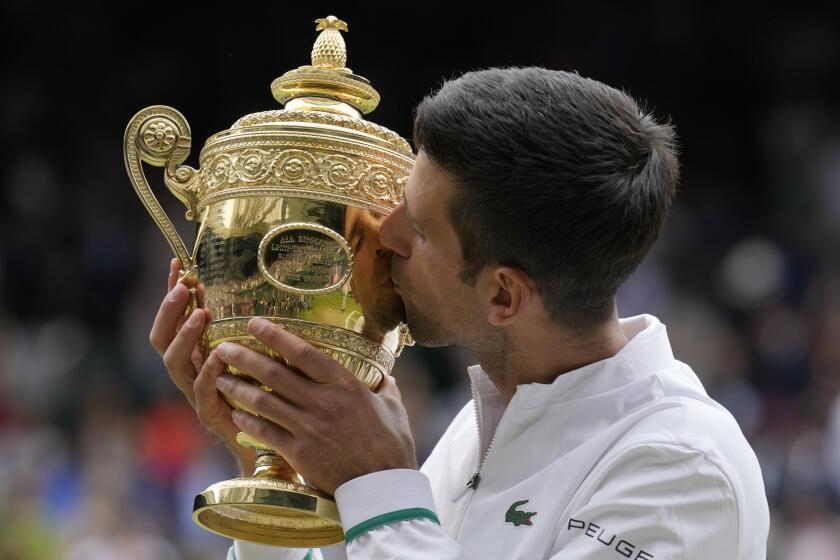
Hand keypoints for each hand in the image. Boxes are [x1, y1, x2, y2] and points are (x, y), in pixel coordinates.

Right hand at [149, 258, 255, 474]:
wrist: (268, 442)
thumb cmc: (260, 394)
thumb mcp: (248, 353)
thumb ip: (238, 326)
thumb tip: (241, 289)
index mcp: (194, 355)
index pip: (173, 319)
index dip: (172, 293)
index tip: (177, 263)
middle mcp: (188, 373)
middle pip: (161, 339)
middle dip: (169, 311)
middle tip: (183, 288)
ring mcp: (195, 394)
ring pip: (174, 363)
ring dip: (184, 336)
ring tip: (198, 315)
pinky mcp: (210, 414)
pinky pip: (203, 390)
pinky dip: (209, 371)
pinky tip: (219, 353)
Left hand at [202, 317, 417, 494]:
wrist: (382, 488)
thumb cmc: (392, 446)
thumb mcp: (393, 408)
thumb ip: (385, 388)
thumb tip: (385, 377)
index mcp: (345, 385)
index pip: (303, 352)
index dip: (276, 335)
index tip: (255, 323)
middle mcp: (322, 402)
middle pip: (274, 373)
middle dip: (244, 357)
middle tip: (222, 347)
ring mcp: (308, 428)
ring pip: (263, 401)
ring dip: (237, 387)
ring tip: (219, 378)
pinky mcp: (299, 453)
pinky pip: (265, 432)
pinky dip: (247, 421)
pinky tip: (234, 413)